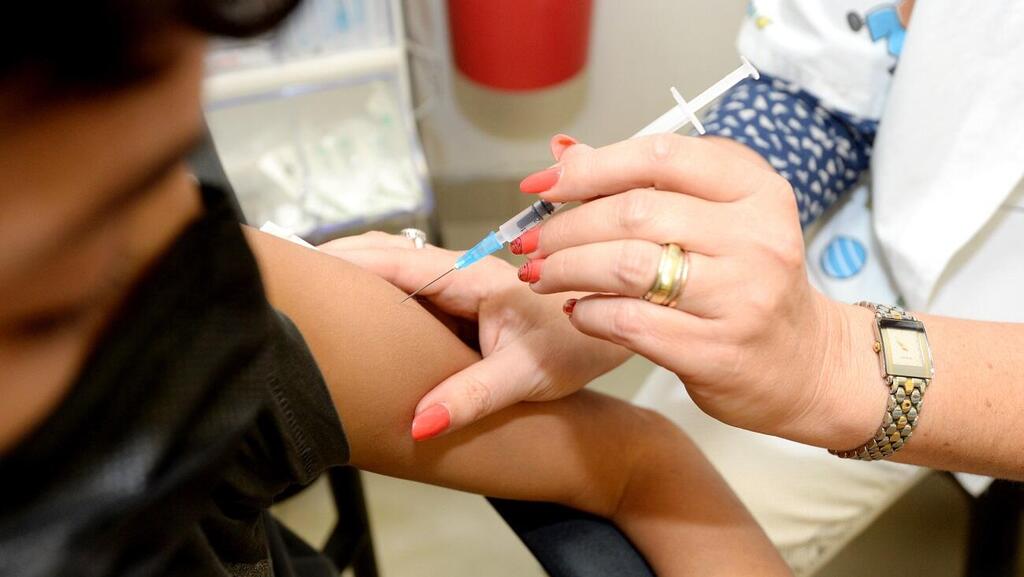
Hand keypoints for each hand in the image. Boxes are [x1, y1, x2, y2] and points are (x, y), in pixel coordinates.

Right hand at [319, 232, 630, 439]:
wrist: (622, 324)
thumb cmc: (580, 343)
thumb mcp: (526, 375)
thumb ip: (471, 396)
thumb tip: (418, 423)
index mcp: (469, 277)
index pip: (390, 259)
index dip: (341, 261)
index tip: (297, 267)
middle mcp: (463, 271)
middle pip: (387, 255)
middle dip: (339, 262)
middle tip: (291, 277)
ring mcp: (466, 281)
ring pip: (401, 266)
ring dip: (359, 272)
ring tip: (315, 290)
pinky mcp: (471, 295)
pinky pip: (417, 284)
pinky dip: (383, 287)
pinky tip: (364, 305)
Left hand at [515, 134, 884, 448]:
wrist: (806, 365)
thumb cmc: (749, 284)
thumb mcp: (718, 220)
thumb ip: (645, 186)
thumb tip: (562, 153)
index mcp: (756, 190)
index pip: (660, 157)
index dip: (590, 167)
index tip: (543, 185)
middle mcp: (755, 237)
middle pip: (634, 213)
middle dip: (565, 227)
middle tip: (531, 242)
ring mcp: (739, 297)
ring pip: (625, 266)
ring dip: (565, 268)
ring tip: (539, 274)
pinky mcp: (715, 350)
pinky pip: (627, 321)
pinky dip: (587, 312)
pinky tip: (575, 309)